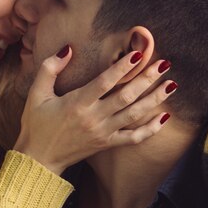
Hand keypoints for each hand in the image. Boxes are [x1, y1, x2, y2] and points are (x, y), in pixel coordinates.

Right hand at [13, 49, 174, 173]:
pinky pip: (133, 138)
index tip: (138, 54)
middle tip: (165, 64)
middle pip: (126, 96)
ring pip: (134, 114)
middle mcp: (93, 118)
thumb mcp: (36, 94)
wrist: (38, 158)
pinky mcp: (106, 144)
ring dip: (154, 99)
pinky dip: (150, 129)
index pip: (104, 82)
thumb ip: (49, 69)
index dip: (122, 67)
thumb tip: (67, 49)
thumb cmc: (36, 124)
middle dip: (147, 79)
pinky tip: (164, 118)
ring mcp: (102, 132)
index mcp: (77, 103)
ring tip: (171, 85)